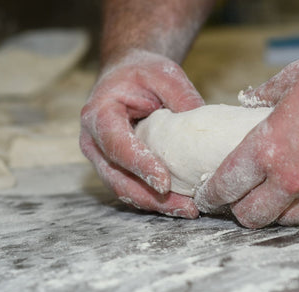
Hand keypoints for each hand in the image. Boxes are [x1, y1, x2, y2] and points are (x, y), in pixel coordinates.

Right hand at [80, 50, 203, 217]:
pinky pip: (131, 188)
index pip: (117, 145)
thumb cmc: (143, 73)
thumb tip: (205, 129)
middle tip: (186, 207)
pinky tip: (179, 204)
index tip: (164, 183)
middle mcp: (94, 141)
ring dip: (155, 205)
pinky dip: (154, 200)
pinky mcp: (115, 168)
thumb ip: (182, 98)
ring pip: (124, 189)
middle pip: (117, 178)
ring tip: (188, 210)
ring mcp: (102, 158)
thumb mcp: (165, 74)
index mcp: (99, 114)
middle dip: (151, 197)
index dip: (140, 166)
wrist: (127, 76)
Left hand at [195, 47, 298, 227]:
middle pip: (250, 215)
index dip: (212, 195)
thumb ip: (265, 94)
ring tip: (262, 202)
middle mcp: (289, 176)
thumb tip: (250, 98)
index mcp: (268, 146)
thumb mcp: (294, 78)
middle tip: (232, 202)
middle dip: (236, 212)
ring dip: (267, 214)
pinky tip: (294, 196)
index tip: (206, 197)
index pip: (227, 184)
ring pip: (281, 221)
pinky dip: (296, 210)